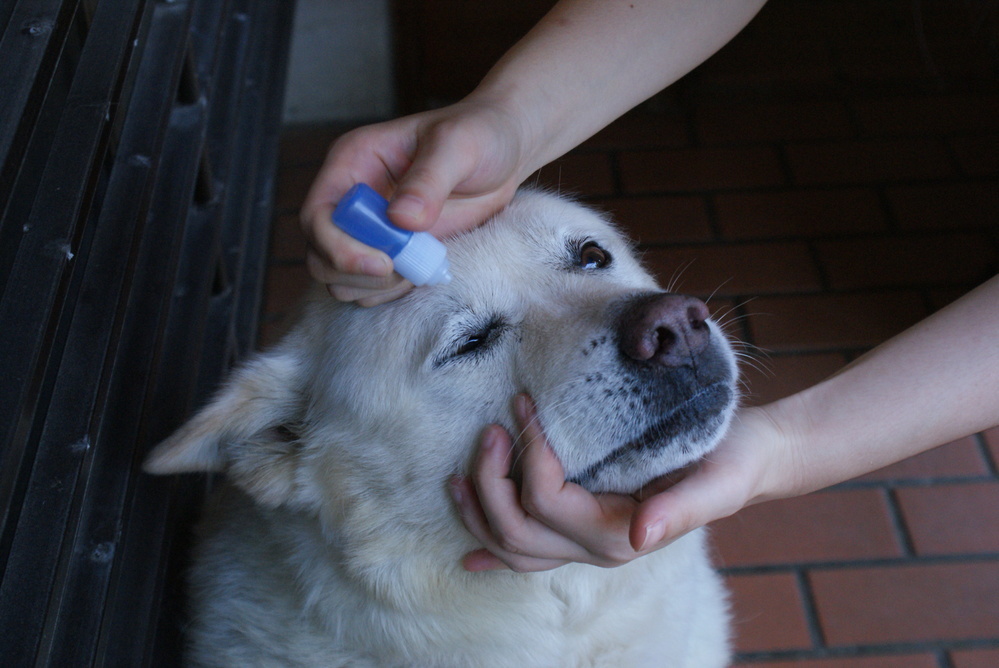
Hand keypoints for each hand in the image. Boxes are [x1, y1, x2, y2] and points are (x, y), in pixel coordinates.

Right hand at [299, 99, 530, 304]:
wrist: (503, 153)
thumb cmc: (478, 133)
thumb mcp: (458, 146)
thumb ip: (429, 180)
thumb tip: (402, 218)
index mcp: (352, 163)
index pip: (317, 215)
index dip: (338, 247)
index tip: (383, 263)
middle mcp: (352, 198)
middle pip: (320, 254)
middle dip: (357, 273)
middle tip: (405, 269)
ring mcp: (369, 228)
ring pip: (340, 278)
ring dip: (375, 286)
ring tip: (418, 266)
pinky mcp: (390, 251)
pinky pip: (370, 287)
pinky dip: (391, 292)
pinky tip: (422, 270)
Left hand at [451, 395, 791, 571]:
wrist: (745, 461)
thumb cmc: (732, 463)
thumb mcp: (717, 481)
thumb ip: (681, 507)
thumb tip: (641, 533)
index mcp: (621, 534)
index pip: (548, 500)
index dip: (528, 454)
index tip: (524, 405)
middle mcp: (596, 547)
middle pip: (517, 531)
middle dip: (491, 481)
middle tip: (490, 430)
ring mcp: (585, 544)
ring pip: (514, 548)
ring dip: (479, 514)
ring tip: (456, 477)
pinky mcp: (582, 528)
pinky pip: (530, 553)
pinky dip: (494, 553)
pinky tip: (468, 556)